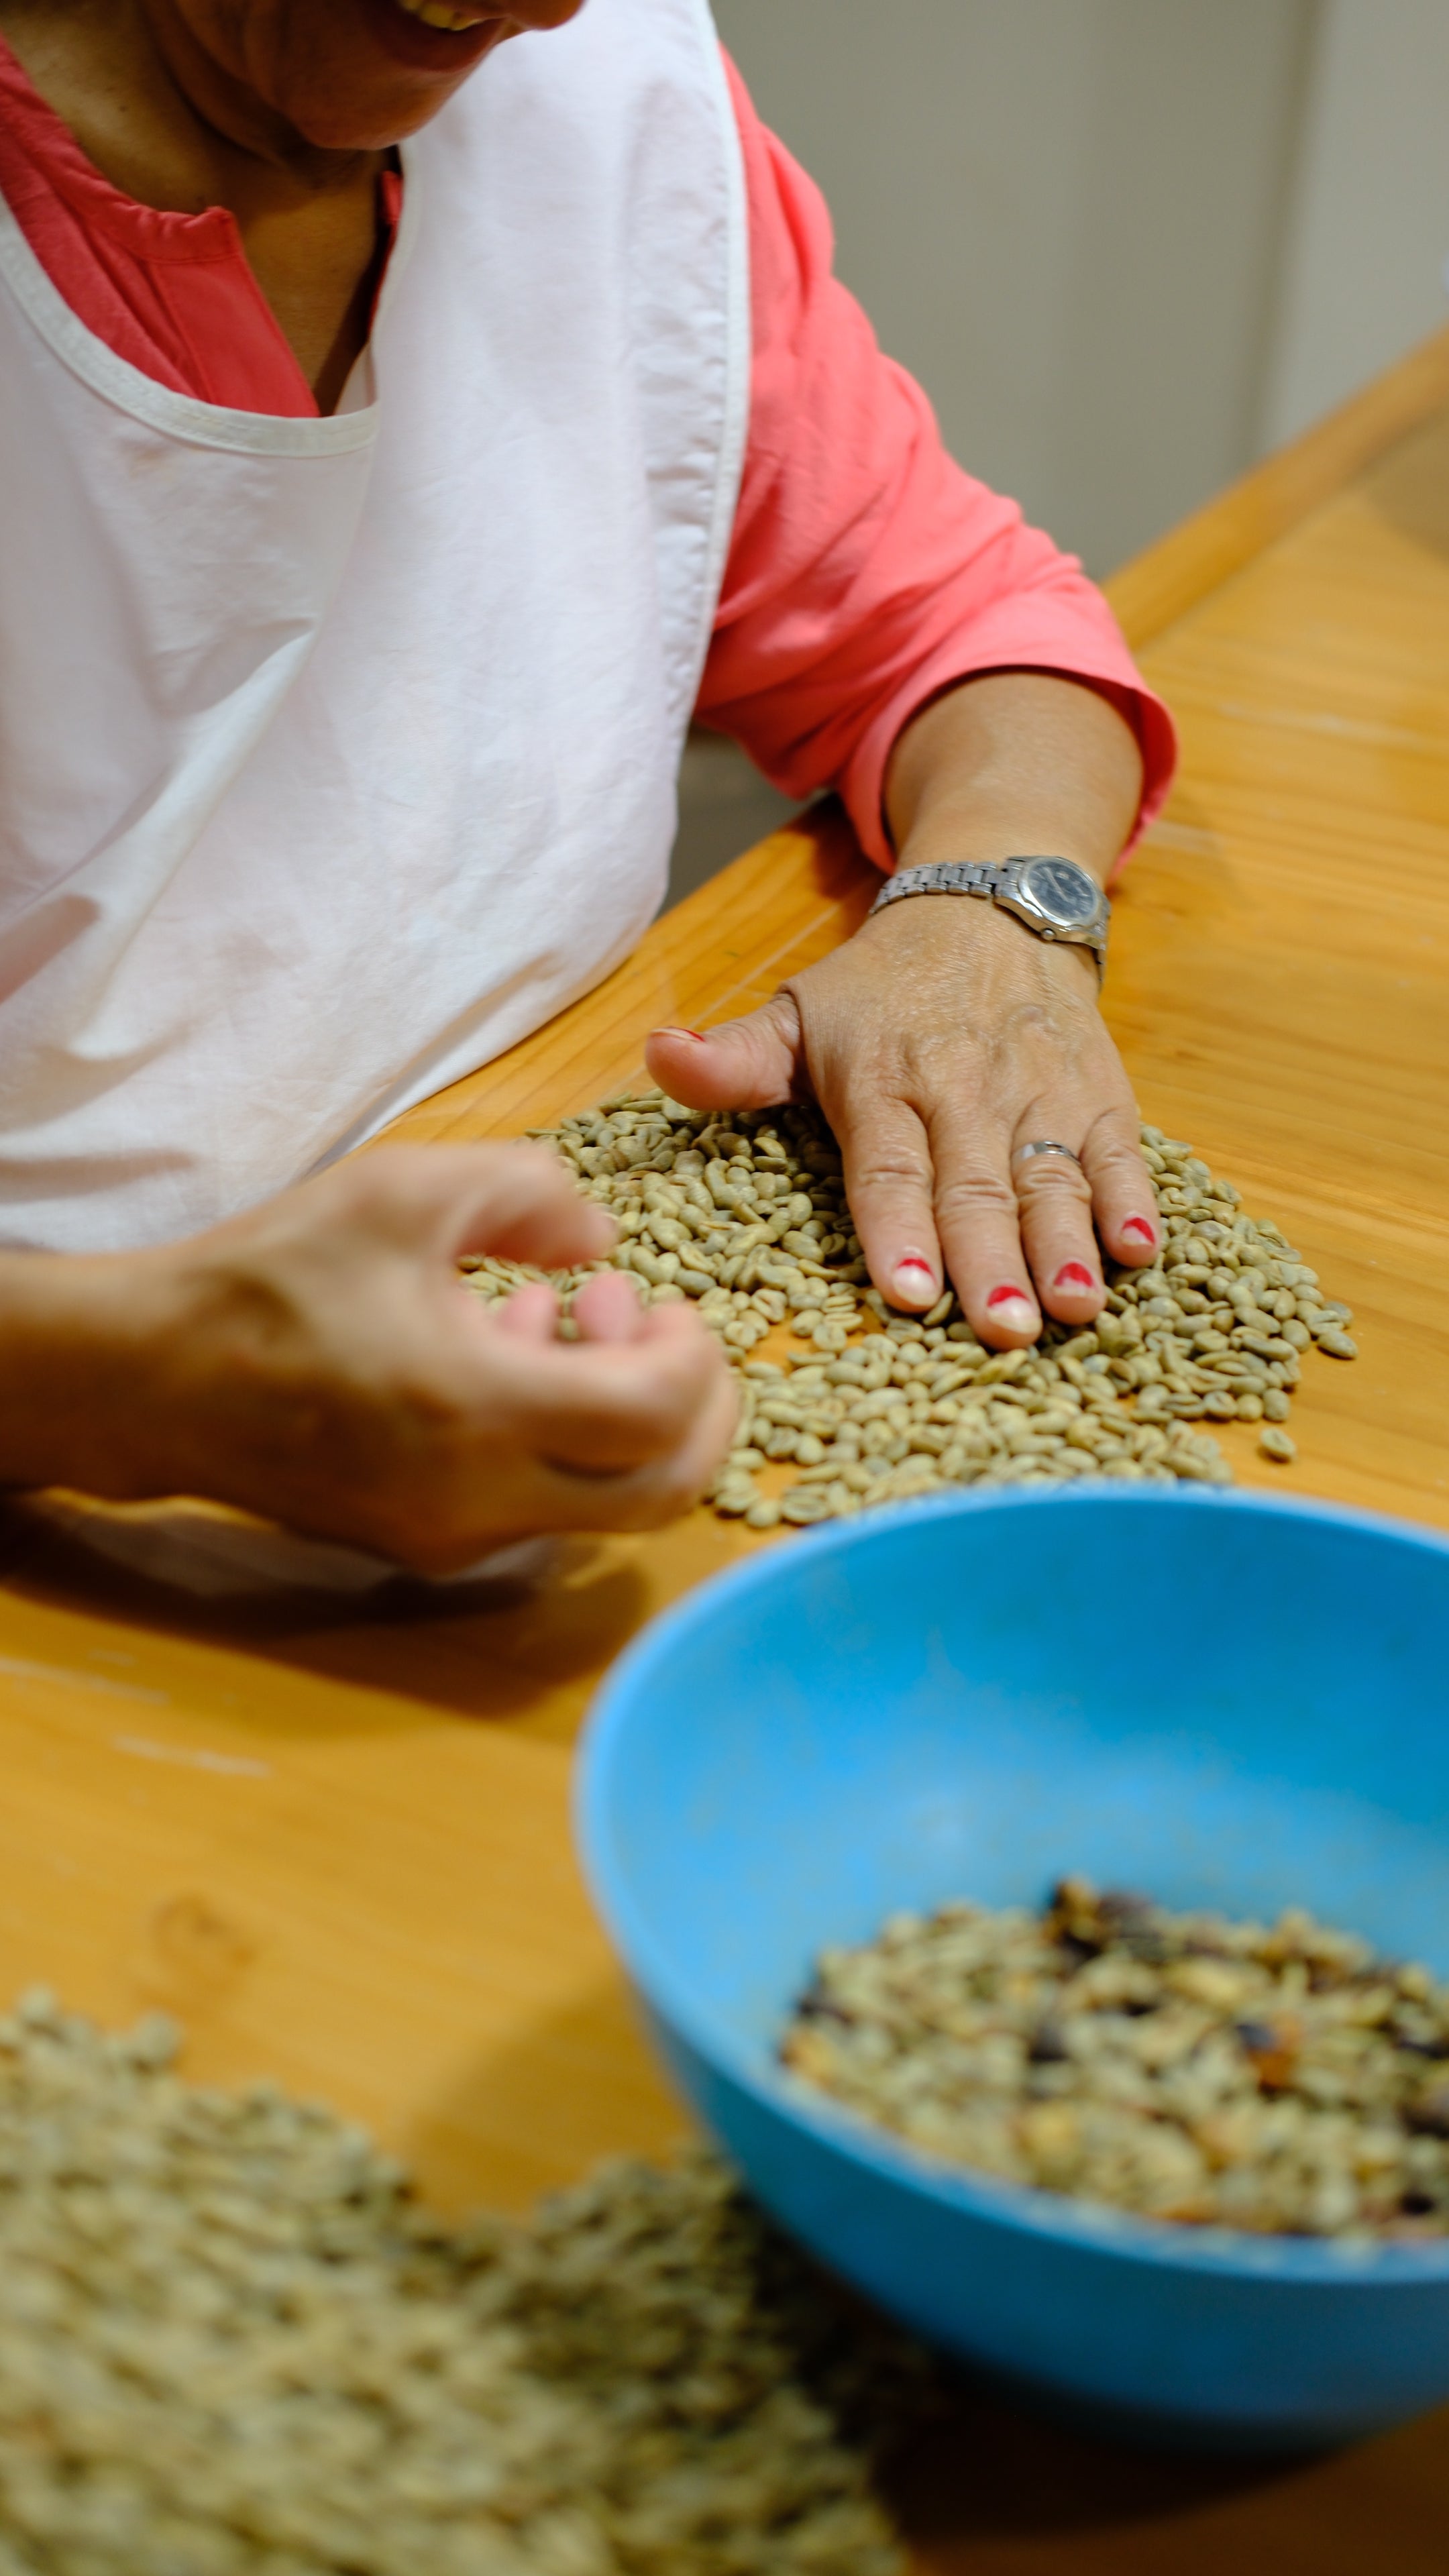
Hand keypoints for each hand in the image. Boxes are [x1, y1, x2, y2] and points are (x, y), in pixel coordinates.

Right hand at [2, 1145, 735, 1570]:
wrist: (154, 1379)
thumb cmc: (272, 1277)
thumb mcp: (404, 1188)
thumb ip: (530, 1191)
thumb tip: (601, 1237)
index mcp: (478, 1411)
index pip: (657, 1419)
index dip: (695, 1358)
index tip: (668, 1299)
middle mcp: (478, 1499)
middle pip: (662, 1496)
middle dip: (694, 1411)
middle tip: (663, 1327)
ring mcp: (453, 1537)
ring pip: (603, 1507)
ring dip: (620, 1417)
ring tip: (569, 1310)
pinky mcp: (426, 1546)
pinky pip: (538, 1508)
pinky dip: (561, 1440)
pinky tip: (509, 1347)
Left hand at [649, 670, 1161, 1348]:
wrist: (992, 907)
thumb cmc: (879, 991)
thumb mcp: (796, 1014)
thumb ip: (733, 1059)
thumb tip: (655, 1054)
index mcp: (882, 1079)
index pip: (889, 1167)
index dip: (899, 1229)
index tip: (910, 1291)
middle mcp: (965, 1090)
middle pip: (976, 1187)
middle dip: (989, 1261)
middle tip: (1001, 1330)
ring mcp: (1039, 1092)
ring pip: (1051, 1179)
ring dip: (1065, 1246)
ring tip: (1071, 1309)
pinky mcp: (1099, 1093)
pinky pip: (1119, 1151)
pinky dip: (1133, 1199)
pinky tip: (1139, 1252)